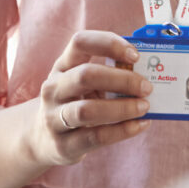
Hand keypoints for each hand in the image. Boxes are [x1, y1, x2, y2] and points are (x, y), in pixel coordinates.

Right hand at [29, 31, 151, 166]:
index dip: (109, 44)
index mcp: (62, 66)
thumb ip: (108, 75)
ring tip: (144, 107)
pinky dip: (122, 131)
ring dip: (122, 108)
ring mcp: (53, 118)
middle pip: (86, 75)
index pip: (80, 42)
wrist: (41, 138)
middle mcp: (53, 89)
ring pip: (88, 110)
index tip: (135, 55)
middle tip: (146, 87)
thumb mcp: (82, 83)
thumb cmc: (74, 102)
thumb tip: (147, 73)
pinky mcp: (62, 145)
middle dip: (122, 80)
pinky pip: (95, 137)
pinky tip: (139, 125)